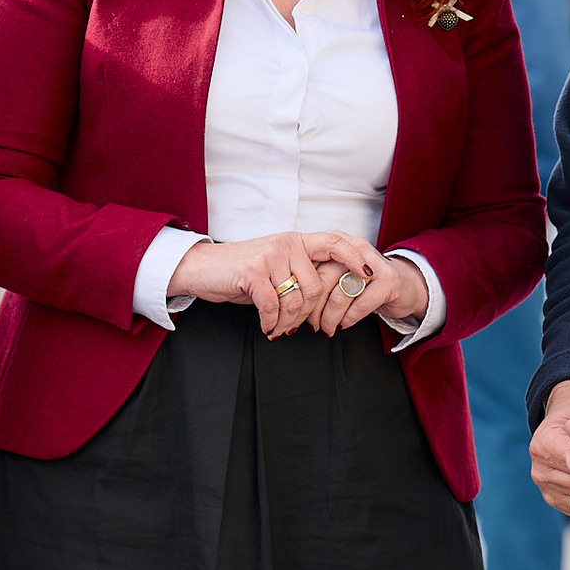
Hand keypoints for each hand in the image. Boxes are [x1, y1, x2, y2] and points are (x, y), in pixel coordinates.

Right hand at [169, 232, 347, 338]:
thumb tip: (327, 294)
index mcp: (295, 241)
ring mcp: (270, 256)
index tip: (367, 274)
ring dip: (287, 322)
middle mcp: (286, 244)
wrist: (201, 268)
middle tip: (296, 327)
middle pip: (316, 287)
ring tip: (277, 328)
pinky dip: (271, 322)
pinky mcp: (253, 272)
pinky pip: (273, 306)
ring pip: (295, 300)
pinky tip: (267, 326)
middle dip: (308, 314)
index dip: (354, 257)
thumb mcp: (274, 264)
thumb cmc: (239, 270)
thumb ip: (298, 272)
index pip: (335, 241)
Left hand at [308, 232, 427, 336]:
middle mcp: (355, 248)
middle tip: (311, 325)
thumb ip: (320, 279)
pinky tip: (344, 324)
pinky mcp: (389, 281)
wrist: (407, 284)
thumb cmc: (368, 283)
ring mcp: (374, 264)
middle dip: (313, 309)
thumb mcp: (342, 274)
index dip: (302, 293)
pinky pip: (360, 304)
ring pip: (340, 294)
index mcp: (339, 243)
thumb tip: (294, 301)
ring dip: (330, 318)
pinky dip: (349, 319)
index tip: (298, 312)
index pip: (311, 267)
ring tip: (328, 328)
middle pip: (323, 281)